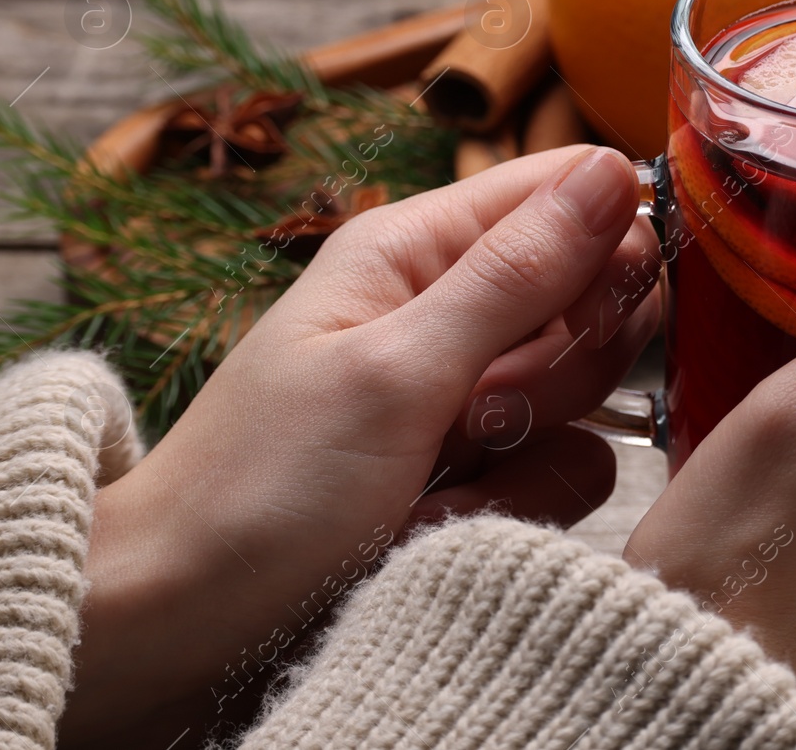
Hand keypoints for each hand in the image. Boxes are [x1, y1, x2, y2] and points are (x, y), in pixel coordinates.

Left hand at [62, 145, 660, 744]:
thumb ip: (515, 274)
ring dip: (529, 446)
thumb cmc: (259, 488)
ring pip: (587, 392)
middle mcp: (451, 310)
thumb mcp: (394, 370)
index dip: (608, 242)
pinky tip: (440, 522)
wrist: (185, 626)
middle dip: (564, 364)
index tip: (587, 313)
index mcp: (417, 250)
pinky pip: (565, 467)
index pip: (564, 192)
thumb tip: (610, 169)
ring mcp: (470, 394)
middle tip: (484, 406)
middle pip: (592, 295)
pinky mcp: (481, 469)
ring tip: (438, 477)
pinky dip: (515, 503)